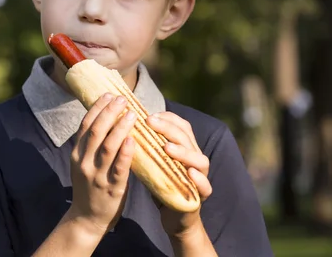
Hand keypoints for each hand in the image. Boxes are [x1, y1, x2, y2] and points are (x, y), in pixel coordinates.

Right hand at [68, 93, 136, 235]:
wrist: (86, 219)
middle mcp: (84, 162)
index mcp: (77, 153)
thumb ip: (93, 144)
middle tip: (122, 99)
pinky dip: (125, 152)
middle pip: (96, 131)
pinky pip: (119, 168)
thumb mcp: (85, 162)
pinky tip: (132, 140)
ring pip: (107, 146)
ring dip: (120, 127)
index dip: (97, 108)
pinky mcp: (111, 189)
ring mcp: (97, 175)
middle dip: (109, 112)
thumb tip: (109, 118)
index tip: (109, 94)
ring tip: (132, 114)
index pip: (86, 125)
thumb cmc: (91, 187)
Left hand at [147, 112, 211, 238]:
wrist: (173, 216)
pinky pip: (206, 186)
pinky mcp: (201, 195)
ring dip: (184, 152)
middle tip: (150, 122)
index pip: (181, 126)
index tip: (148, 115)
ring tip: (168, 147)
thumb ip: (147, 148)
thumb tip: (125, 129)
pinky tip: (190, 173)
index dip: (167, 118)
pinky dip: (199, 179)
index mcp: (184, 148)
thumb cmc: (162, 185)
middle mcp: (195, 158)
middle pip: (186, 138)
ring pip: (200, 160)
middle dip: (168, 128)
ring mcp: (200, 176)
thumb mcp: (153, 163)